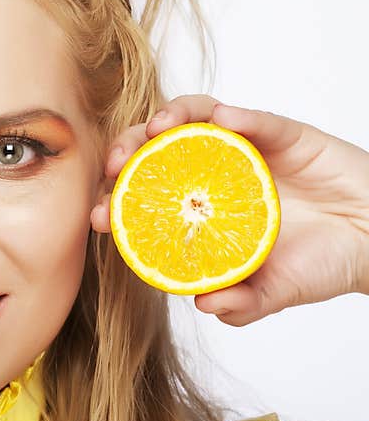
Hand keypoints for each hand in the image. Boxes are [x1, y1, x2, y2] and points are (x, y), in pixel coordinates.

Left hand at [91, 94, 368, 325]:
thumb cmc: (322, 262)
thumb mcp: (276, 291)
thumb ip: (242, 303)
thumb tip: (204, 304)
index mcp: (199, 210)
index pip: (144, 199)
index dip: (115, 203)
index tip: (98, 217)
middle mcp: (211, 175)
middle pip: (155, 152)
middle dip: (126, 154)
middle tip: (114, 167)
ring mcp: (242, 151)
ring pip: (193, 121)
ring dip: (169, 119)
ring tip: (157, 129)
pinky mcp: (279, 134)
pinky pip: (254, 118)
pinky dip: (237, 115)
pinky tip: (225, 120)